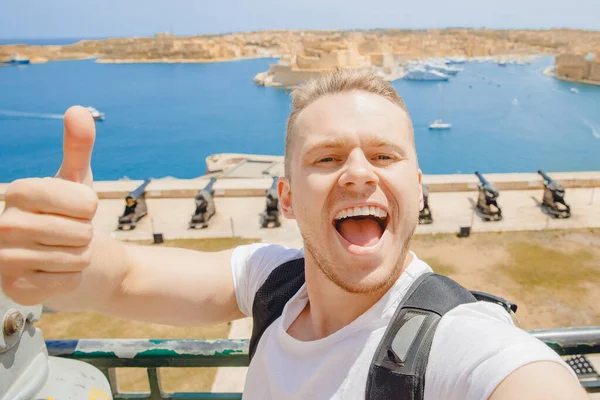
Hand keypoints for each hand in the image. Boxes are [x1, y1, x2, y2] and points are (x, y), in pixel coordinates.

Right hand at [0, 106, 98, 304]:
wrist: (61, 258)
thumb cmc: (68, 215)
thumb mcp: (76, 180)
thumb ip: (77, 147)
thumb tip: (78, 110)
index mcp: (17, 192)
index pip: (84, 203)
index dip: (90, 207)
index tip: (77, 208)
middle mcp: (3, 223)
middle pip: (82, 233)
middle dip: (85, 234)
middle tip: (68, 233)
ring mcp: (4, 259)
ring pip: (77, 258)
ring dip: (80, 256)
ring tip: (62, 251)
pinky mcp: (17, 290)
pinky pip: (71, 282)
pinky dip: (72, 279)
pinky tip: (55, 272)